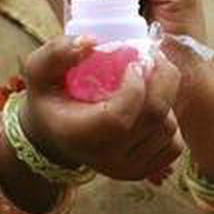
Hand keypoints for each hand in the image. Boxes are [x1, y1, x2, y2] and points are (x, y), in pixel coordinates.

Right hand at [19, 35, 185, 180]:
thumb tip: (91, 42)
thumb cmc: (49, 97)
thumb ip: (58, 52)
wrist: (54, 135)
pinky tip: (150, 104)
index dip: (135, 87)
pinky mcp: (144, 172)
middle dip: (162, 81)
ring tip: (149, 80)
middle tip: (154, 58)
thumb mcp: (39, 70)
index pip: (119, 117)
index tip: (133, 62)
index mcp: (79, 135)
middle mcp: (106, 158)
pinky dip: (169, 119)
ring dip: (165, 98)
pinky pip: (174, 144)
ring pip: (167, 128)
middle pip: (153, 119)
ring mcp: (128, 169)